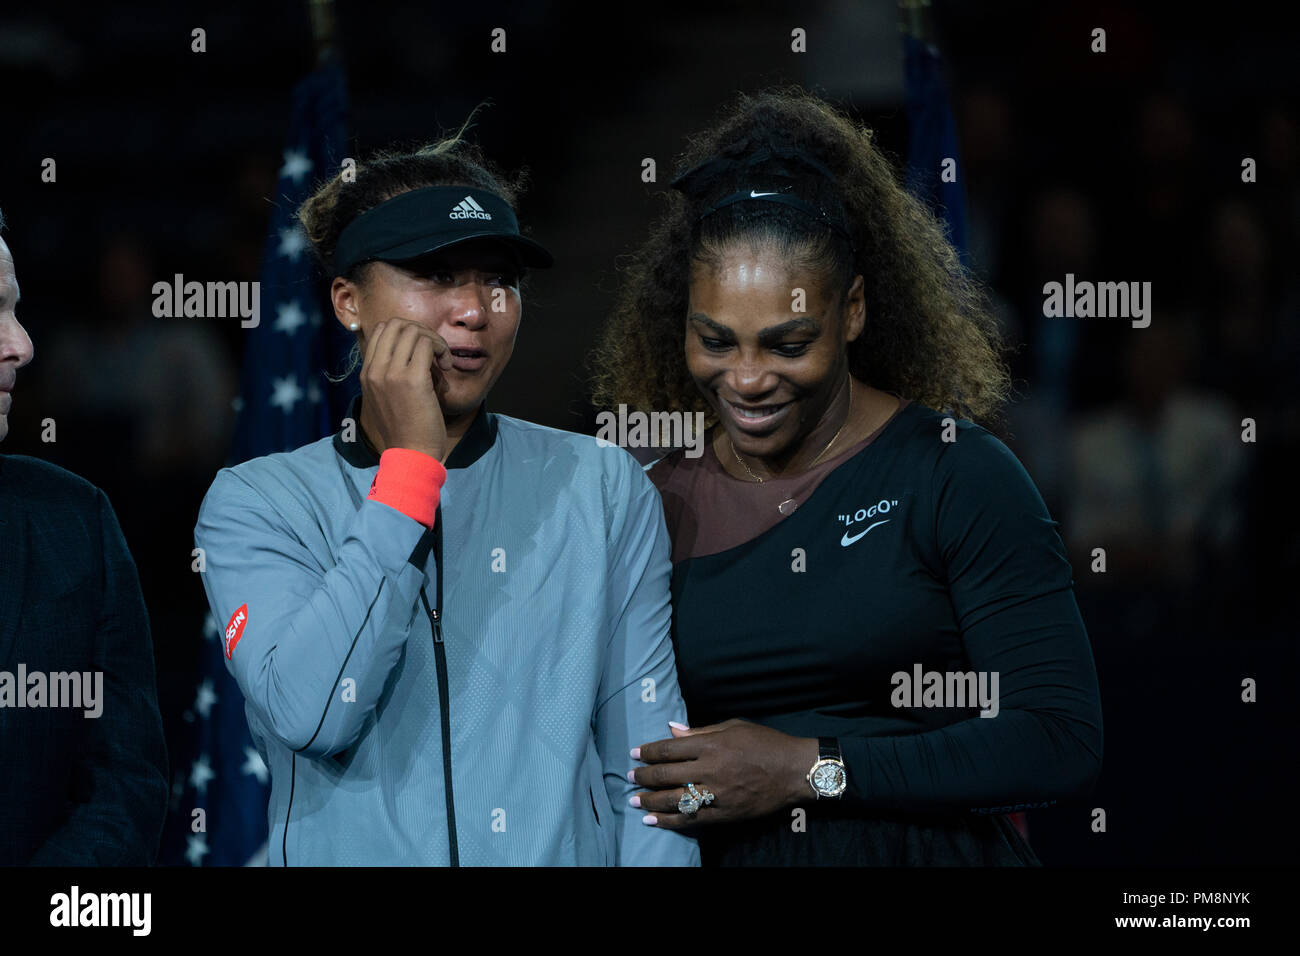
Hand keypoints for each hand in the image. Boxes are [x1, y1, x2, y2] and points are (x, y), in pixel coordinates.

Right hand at [360, 318, 452, 460]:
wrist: (411, 455)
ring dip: (433, 340)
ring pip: (413, 331)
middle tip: (434, 350)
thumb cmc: (406, 430)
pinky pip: (427, 345)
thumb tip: (412, 350)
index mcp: (367, 374)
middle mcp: (375, 370)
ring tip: (442, 360)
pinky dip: (441, 349)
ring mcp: (391, 374)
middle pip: (396, 324)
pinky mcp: (412, 380)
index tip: (422, 350)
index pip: (381, 330)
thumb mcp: (388, 398)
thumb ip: (391, 374)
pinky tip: (447, 367)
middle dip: (420, 330)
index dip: (406, 331)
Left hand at [628, 719, 818, 829]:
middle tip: (629, 777)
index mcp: (711, 745)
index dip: (648, 751)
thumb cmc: (765, 742)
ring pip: (674, 800)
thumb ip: (700, 731)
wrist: (794, 771)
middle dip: (643, 776)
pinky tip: (654, 820)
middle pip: (666, 775)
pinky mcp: (724, 813)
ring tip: (635, 800)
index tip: (634, 754)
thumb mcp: (733, 727)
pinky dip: (670, 821)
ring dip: (650, 801)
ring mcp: (717, 794)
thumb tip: (672, 730)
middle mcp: (710, 769)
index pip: (669, 749)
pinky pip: (691, 820)